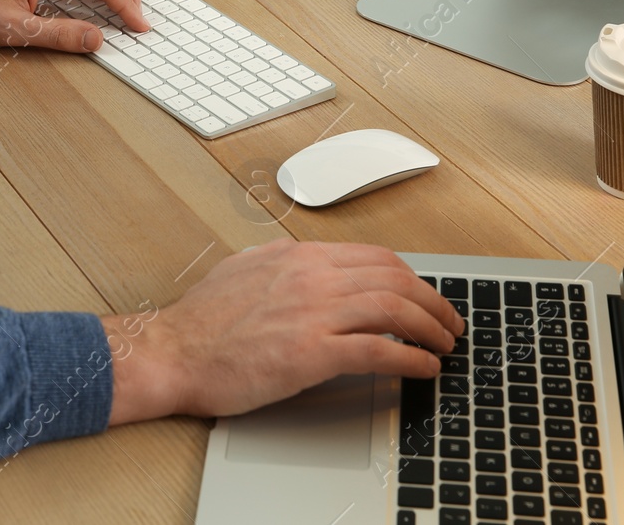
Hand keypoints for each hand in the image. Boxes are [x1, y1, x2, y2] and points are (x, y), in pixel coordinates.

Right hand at [102, 240, 462, 423]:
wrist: (174, 351)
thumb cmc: (202, 321)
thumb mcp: (246, 268)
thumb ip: (285, 265)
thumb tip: (312, 266)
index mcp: (299, 256)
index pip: (375, 257)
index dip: (410, 277)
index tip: (423, 294)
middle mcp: (311, 276)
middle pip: (395, 278)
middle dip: (432, 300)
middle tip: (449, 322)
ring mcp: (313, 312)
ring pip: (394, 309)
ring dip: (430, 328)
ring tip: (445, 346)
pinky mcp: (312, 352)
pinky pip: (379, 350)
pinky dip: (410, 358)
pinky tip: (423, 368)